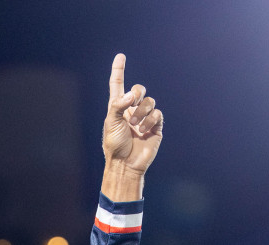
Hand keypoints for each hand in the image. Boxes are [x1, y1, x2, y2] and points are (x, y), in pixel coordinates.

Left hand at [102, 54, 162, 175]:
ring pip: (149, 102)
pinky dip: (150, 121)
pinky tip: (144, 131)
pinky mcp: (155, 126)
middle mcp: (131, 110)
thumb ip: (119, 104)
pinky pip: (157, 114)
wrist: (126, 164)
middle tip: (132, 102)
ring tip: (136, 127)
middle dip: (137, 92)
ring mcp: (144, 118)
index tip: (120, 56)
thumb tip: (132, 93)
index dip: (119, 70)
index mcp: (117, 108)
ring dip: (142, 112)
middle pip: (139, 90)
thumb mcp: (111, 122)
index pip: (118, 85)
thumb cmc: (114, 145)